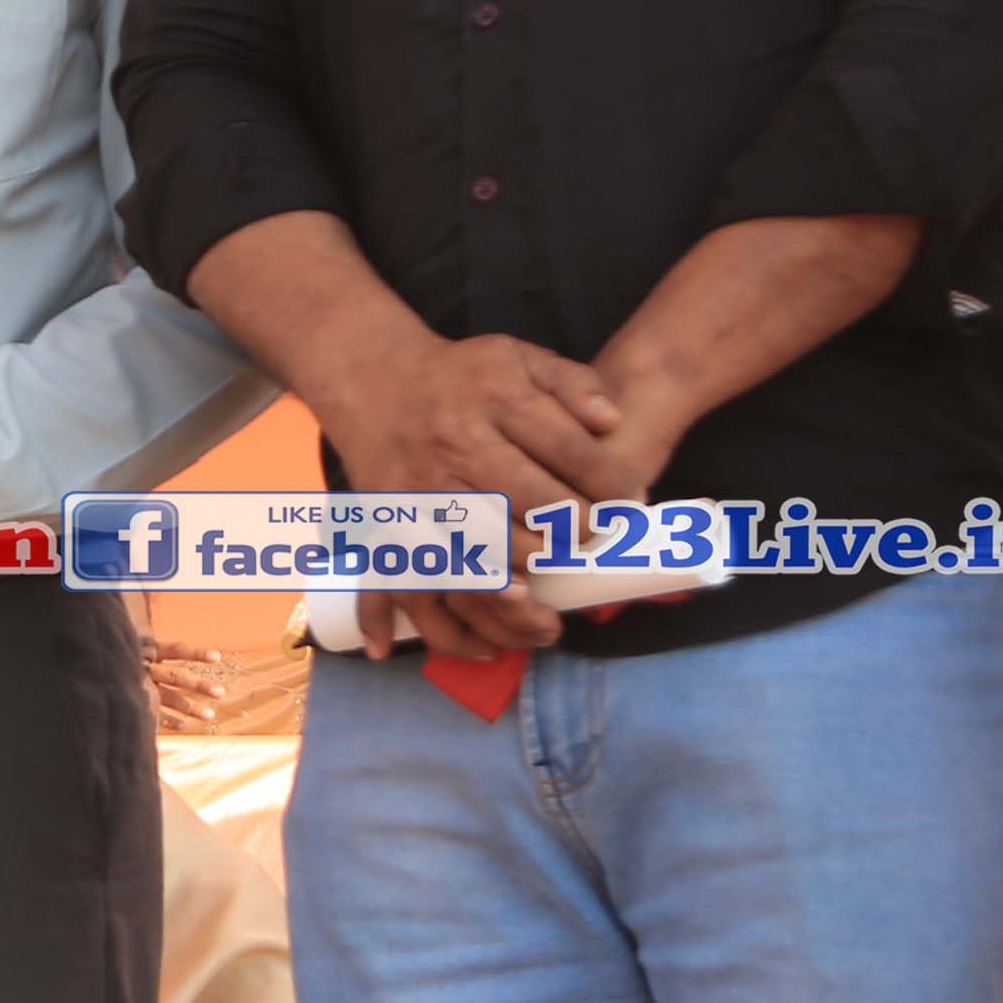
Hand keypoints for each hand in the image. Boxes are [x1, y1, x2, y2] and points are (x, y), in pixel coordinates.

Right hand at [318, 328, 634, 657]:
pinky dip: (450, 624)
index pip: (568, 450)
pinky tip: (486, 646)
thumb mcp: (518, 356)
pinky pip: (420, 587)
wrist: (371, 381)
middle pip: (529, 506)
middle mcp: (454, 445)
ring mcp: (419, 489)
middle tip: (595, 552)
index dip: (611, 486)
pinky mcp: (390, 524)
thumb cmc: (460, 377)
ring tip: (551, 623)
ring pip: (479, 556)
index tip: (632, 508)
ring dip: (522, 596)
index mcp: (494, 401)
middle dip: (574, 538)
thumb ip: (573, 382)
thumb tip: (612, 422)